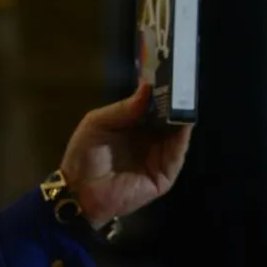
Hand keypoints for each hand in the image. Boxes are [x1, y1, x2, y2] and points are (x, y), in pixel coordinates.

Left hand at [59, 82, 191, 226]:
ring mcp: (157, 158)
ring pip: (175, 135)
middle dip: (175, 104)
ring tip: (187, 100)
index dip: (160, 93)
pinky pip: (176, 155)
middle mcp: (148, 140)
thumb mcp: (98, 123)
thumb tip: (147, 87)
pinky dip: (181, 139)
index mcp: (132, 127)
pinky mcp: (163, 175)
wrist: (79, 190)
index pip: (152, 107)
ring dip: (181, 119)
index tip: (170, 75)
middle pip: (167, 120)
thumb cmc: (84, 156)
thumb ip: (124, 108)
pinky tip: (184, 124)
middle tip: (184, 84)